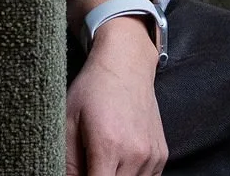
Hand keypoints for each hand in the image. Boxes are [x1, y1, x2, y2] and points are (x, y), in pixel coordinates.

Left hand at [66, 18, 166, 175]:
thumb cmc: (94, 89)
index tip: (81, 172)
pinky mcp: (161, 155)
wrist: (126, 64)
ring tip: (104, 158)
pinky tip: (120, 160)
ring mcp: (152, 156)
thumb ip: (68, 161)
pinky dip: (132, 175)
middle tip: (89, 161)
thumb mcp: (68, 121)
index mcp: (108, 146)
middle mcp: (135, 154)